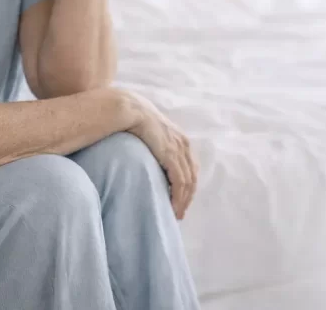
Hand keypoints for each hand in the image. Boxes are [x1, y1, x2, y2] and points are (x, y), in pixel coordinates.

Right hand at [125, 91, 197, 219]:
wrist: (132, 110)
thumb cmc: (136, 121)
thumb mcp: (151, 134)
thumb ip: (156, 145)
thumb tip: (149, 157)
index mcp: (181, 140)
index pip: (190, 168)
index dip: (188, 185)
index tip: (181, 199)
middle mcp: (184, 145)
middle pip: (193, 177)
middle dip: (188, 197)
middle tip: (180, 212)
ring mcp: (180, 151)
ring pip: (188, 183)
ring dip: (184, 201)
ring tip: (177, 215)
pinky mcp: (172, 156)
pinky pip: (180, 183)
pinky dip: (179, 198)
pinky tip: (174, 207)